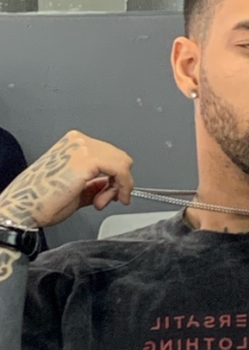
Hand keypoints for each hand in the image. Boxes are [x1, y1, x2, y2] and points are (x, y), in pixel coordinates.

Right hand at [0, 130, 133, 227]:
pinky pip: (120, 170)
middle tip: (109, 199)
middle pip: (119, 157)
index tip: (116, 193)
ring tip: (100, 202)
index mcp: (74, 144)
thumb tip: (111, 184)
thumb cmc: (41, 200)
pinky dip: (122, 186)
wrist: (24, 207)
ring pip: (122, 163)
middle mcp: (79, 141)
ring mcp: (83, 147)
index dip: (118, 176)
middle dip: (120, 182)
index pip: (110, 154)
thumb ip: (96, 183)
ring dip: (119, 186)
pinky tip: (108, 199)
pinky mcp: (88, 159)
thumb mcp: (78, 189)